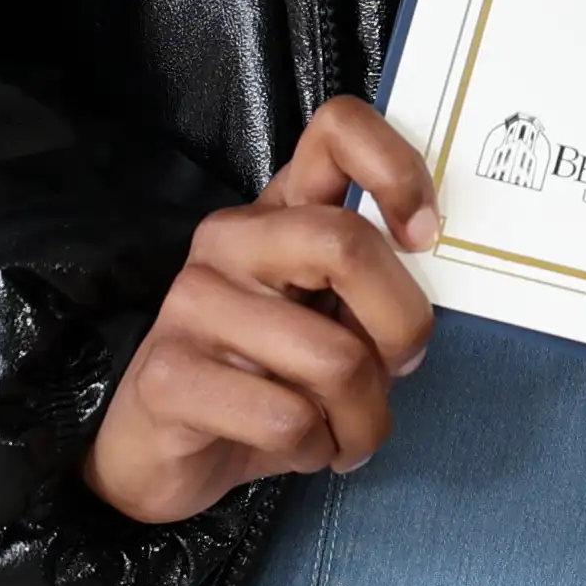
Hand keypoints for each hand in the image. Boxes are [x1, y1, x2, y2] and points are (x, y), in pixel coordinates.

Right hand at [81, 97, 443, 522]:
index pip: (336, 130)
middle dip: (401, 327)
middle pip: (348, 243)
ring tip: (347, 435)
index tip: (423, 235)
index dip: (398, 170)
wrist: (160, 455)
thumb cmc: (265, 383)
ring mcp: (191, 302)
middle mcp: (232, 240)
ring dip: (364, 419)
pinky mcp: (168, 375)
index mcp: (279, 212)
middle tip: (398, 371)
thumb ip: (373, 289)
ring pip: (333, 357)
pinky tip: (300, 450)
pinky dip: (317, 449)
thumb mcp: (331, 322)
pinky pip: (288, 417)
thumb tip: (425, 300)